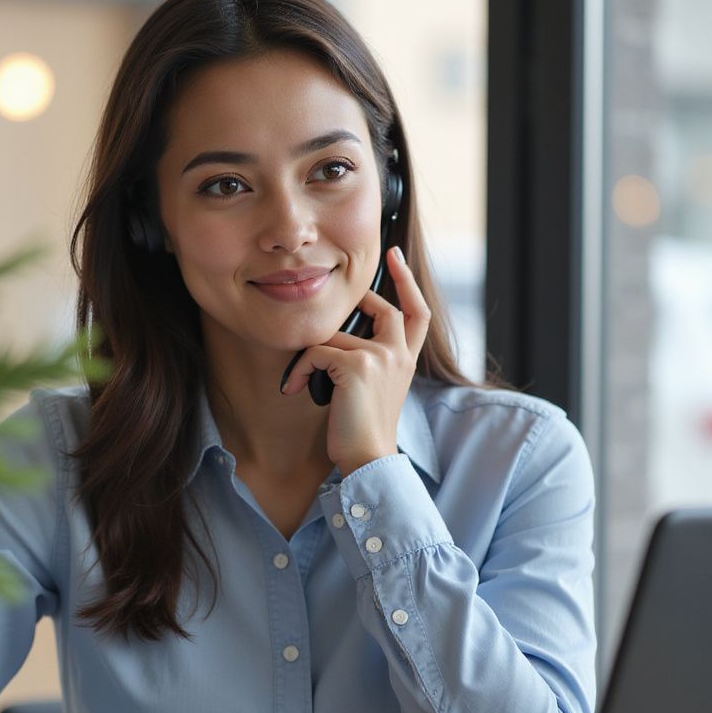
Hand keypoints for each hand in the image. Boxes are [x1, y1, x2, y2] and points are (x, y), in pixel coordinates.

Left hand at [281, 246, 430, 474]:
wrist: (368, 457)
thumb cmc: (363, 429)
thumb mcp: (376, 389)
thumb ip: (371, 360)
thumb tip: (340, 339)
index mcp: (406, 360)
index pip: (418, 312)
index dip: (408, 282)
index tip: (395, 255)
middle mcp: (399, 354)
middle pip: (385, 307)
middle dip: (360, 296)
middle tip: (339, 294)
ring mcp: (381, 357)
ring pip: (334, 335)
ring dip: (310, 357)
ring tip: (299, 380)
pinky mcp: (357, 365)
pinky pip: (316, 353)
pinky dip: (300, 370)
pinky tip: (294, 389)